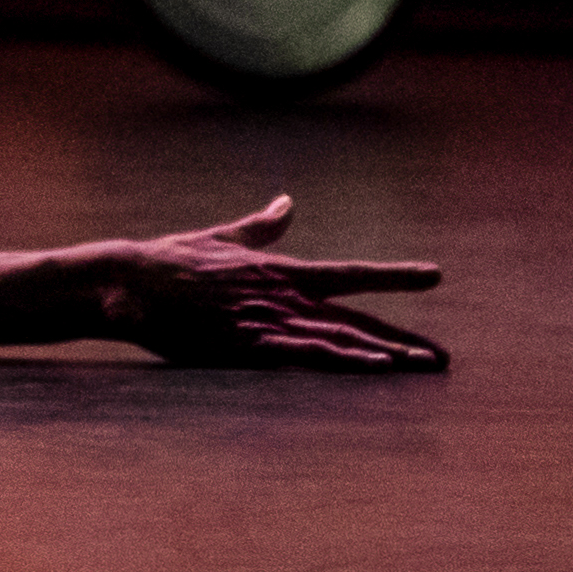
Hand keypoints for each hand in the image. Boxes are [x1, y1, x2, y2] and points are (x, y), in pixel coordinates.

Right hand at [58, 199, 446, 371]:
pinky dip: (345, 361)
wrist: (128, 281)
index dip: (395, 276)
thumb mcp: (220, 238)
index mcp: (279, 269)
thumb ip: (260, 226)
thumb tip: (286, 201)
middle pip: (356, 317)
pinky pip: (307, 357)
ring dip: (385, 353)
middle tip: (443, 358)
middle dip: (403, 336)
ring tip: (423, 367)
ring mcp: (268, 321)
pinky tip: (374, 369)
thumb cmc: (169, 261)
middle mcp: (283, 294)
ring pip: (340, 339)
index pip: (350, 273)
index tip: (435, 275)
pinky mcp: (248, 346)